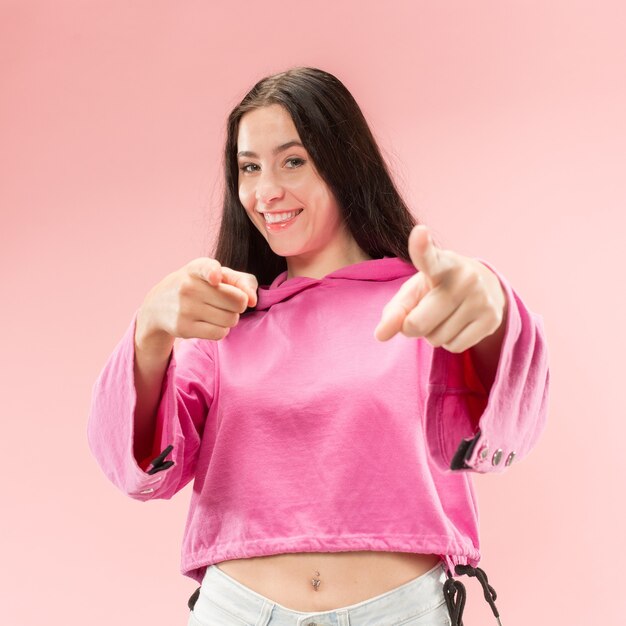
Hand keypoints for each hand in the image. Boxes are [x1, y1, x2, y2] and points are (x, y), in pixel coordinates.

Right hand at [136, 257, 258, 343]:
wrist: (159, 304)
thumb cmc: (200, 286)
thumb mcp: (217, 275)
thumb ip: (242, 281)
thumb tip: (253, 301)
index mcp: (197, 268)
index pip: (207, 268)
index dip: (214, 273)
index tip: (215, 277)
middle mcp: (189, 286)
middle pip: (237, 301)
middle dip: (238, 304)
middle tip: (227, 302)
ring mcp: (185, 309)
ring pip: (231, 319)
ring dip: (230, 318)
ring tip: (217, 312)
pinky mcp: (184, 328)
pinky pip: (220, 333)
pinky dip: (222, 330)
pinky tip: (211, 323)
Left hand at [373, 225, 506, 352]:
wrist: (485, 287)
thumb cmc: (437, 288)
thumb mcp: (414, 291)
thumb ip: (394, 311)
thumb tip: (381, 335)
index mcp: (441, 263)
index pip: (428, 257)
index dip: (421, 247)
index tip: (420, 232)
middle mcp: (465, 277)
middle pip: (418, 323)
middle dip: (412, 327)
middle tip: (423, 312)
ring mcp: (481, 299)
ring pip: (437, 339)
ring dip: (433, 334)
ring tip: (445, 315)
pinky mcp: (492, 320)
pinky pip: (455, 347)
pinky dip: (450, 342)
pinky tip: (458, 324)